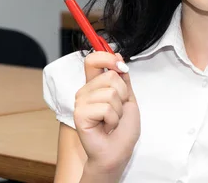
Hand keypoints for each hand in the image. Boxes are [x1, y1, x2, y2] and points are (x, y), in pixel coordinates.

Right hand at [74, 51, 139, 173]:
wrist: (117, 152)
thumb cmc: (122, 129)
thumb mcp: (128, 98)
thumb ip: (122, 78)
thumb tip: (117, 55)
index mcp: (95, 85)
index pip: (93, 60)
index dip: (107, 58)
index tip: (120, 66)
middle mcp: (85, 91)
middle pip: (110, 76)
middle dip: (123, 94)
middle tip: (117, 110)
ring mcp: (80, 102)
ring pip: (110, 92)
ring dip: (118, 110)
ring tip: (112, 121)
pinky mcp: (80, 114)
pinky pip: (105, 108)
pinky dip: (113, 119)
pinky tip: (106, 127)